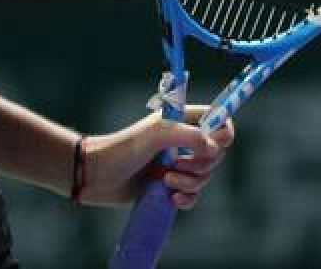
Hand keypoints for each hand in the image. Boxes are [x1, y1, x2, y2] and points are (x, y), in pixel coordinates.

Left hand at [78, 106, 235, 209]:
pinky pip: (193, 196)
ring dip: (190, 182)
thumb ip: (189, 135)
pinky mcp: (171, 186)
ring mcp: (178, 164)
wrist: (98, 176)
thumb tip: (214, 149)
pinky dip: (187, 199)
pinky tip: (171, 198)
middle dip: (202, 164)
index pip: (219, 121)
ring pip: (205, 177)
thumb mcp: (157, 135)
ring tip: (166, 180)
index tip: (212, 145)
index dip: (222, 134)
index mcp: (183, 121)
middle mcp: (183, 141)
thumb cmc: (124, 148)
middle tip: (177, 163)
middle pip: (216, 154)